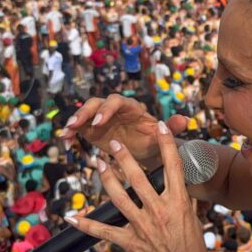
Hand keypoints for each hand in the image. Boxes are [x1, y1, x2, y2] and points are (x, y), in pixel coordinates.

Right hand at [61, 94, 189, 167]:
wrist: (146, 150)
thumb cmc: (155, 140)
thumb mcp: (162, 136)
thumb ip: (171, 128)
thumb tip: (185, 120)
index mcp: (132, 108)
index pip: (117, 102)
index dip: (107, 109)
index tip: (100, 122)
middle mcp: (114, 110)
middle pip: (96, 103)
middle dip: (86, 112)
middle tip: (77, 125)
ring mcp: (101, 119)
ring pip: (85, 114)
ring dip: (75, 121)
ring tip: (66, 133)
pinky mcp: (92, 130)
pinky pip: (79, 128)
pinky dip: (71, 134)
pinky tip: (66, 144)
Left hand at [67, 121, 214, 251]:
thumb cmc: (192, 249)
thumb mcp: (192, 219)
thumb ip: (183, 199)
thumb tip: (181, 182)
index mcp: (177, 202)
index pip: (172, 166)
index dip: (166, 143)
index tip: (159, 126)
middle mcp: (159, 211)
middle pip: (138, 177)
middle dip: (124, 157)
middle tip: (113, 143)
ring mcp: (142, 226)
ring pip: (119, 197)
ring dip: (105, 179)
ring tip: (97, 164)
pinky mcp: (129, 242)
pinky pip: (103, 232)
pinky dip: (85, 224)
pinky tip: (72, 216)